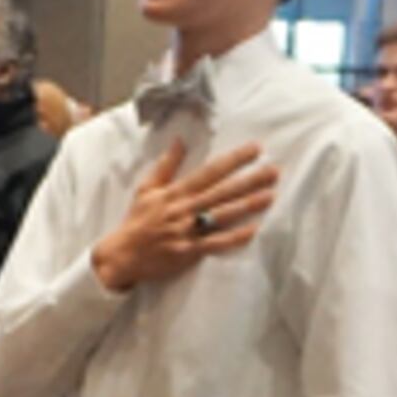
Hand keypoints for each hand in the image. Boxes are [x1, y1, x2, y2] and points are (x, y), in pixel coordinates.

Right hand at [89, 143, 274, 292]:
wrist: (122, 255)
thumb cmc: (136, 221)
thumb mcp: (146, 188)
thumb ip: (166, 165)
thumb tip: (179, 141)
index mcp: (176, 192)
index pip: (210, 171)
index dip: (234, 160)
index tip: (255, 150)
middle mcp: (184, 209)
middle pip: (222, 191)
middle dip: (249, 180)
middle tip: (274, 171)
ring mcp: (187, 231)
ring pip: (223, 215)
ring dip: (248, 205)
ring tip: (271, 195)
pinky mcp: (189, 252)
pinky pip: (216, 244)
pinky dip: (234, 237)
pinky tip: (254, 229)